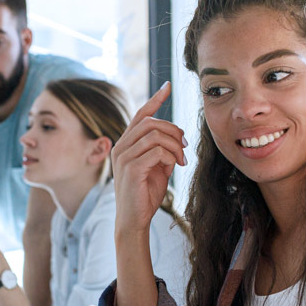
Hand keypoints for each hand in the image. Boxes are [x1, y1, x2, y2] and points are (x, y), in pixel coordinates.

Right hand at [111, 82, 187, 233]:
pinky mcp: (131, 168)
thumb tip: (177, 137)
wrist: (135, 219)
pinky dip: (170, 156)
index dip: (155, 99)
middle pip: (151, 122)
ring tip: (181, 160)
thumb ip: (163, 149)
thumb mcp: (158, 166)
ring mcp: (123, 157)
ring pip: (155, 135)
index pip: (140, 115)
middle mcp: (121, 147)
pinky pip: (157, 151)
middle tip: (185, 147)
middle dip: (174, 131)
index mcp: (126, 144)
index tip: (167, 86)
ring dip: (175, 145)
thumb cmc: (146, 193)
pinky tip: (173, 166)